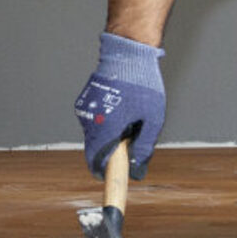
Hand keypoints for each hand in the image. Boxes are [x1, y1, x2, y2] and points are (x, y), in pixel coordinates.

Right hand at [74, 32, 165, 179]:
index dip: (106, 178)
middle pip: (96, 151)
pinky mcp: (83, 101)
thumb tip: (138, 170)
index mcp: (106, 128)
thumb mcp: (152, 119)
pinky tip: (120, 107)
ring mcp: (84, 110)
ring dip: (108, 136)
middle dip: (112, 153)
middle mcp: (90, 121)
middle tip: (131, 141)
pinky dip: (105, 123)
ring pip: (94, 136)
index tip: (113, 185)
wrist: (127, 52)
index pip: (98, 164)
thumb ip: (144, 147)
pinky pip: (93, 121)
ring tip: (128, 117)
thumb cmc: (143, 85)